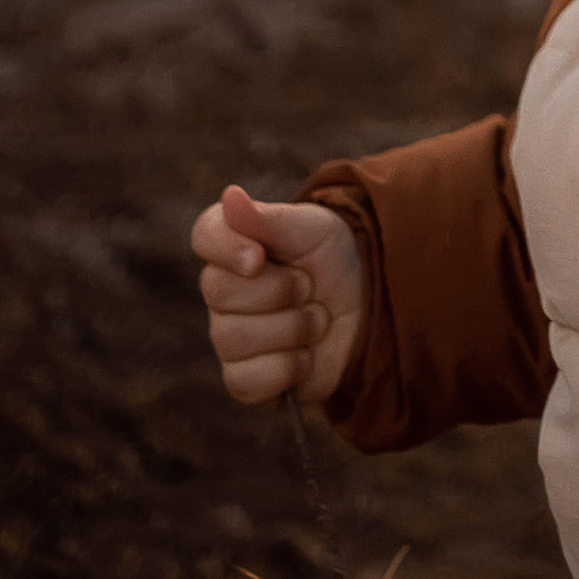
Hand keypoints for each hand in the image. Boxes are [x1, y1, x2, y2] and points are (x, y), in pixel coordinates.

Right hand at [192, 183, 364, 407]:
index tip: (259, 256)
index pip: (204, 235)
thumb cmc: (336, 260)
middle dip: (281, 290)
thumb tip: (229, 196)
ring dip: (292, 328)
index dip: (228, 247)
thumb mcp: (313, 228)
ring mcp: (232, 338)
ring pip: (233, 339)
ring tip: (316, 319)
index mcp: (236, 245)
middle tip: (310, 286)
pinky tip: (306, 355)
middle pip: (219, 293)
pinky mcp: (248, 380)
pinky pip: (245, 382)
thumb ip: (269, 218)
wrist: (374, 305)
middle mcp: (224, 292)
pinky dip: (287, 368)